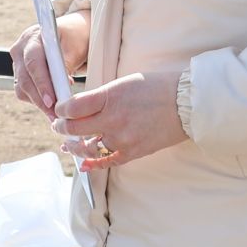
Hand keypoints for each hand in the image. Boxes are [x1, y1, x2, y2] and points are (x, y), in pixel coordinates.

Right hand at [9, 12, 90, 113]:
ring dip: (39, 103)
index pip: (33, 63)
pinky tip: (51, 108)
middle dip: (40, 99)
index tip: (51, 101)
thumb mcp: (76, 46)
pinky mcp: (20, 74)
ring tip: (56, 114)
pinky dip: (37, 101)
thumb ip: (66, 63)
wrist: (74, 34)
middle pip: (25, 79)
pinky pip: (25, 92)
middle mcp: (20, 49)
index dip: (41, 83)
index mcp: (32, 37)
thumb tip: (62, 84)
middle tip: (56, 114)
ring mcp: (18, 62)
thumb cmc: (77, 37)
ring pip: (23, 89)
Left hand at [51, 70, 187, 170]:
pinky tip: (85, 163)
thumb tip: (79, 108)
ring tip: (69, 143)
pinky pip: (107, 162)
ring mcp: (122, 139)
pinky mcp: (133, 152)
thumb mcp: (125, 83)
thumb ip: (101, 96)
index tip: (60, 109)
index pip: (71, 108)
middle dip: (62, 127)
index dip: (60, 109)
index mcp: (110, 97)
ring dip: (75, 145)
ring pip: (88, 147)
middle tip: (59, 125)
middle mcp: (113, 119)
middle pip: (73, 129)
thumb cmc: (157, 88)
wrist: (187, 103)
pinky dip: (93, 164)